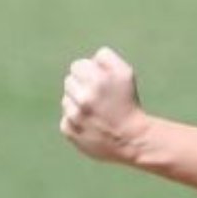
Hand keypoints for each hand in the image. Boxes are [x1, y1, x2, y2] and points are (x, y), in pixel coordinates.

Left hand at [60, 47, 148, 163]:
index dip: (90, 72)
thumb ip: (106, 57)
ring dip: (78, 103)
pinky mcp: (69, 131)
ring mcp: (75, 116)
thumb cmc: (128, 102)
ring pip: (66, 99)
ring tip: (95, 112)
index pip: (78, 65)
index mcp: (97, 80)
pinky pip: (65, 118)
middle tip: (98, 98)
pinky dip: (75, 121)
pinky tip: (90, 125)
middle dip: (82, 86)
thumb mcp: (125, 73)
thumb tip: (87, 60)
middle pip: (69, 80)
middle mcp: (84, 97)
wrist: (131, 139)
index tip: (100, 82)